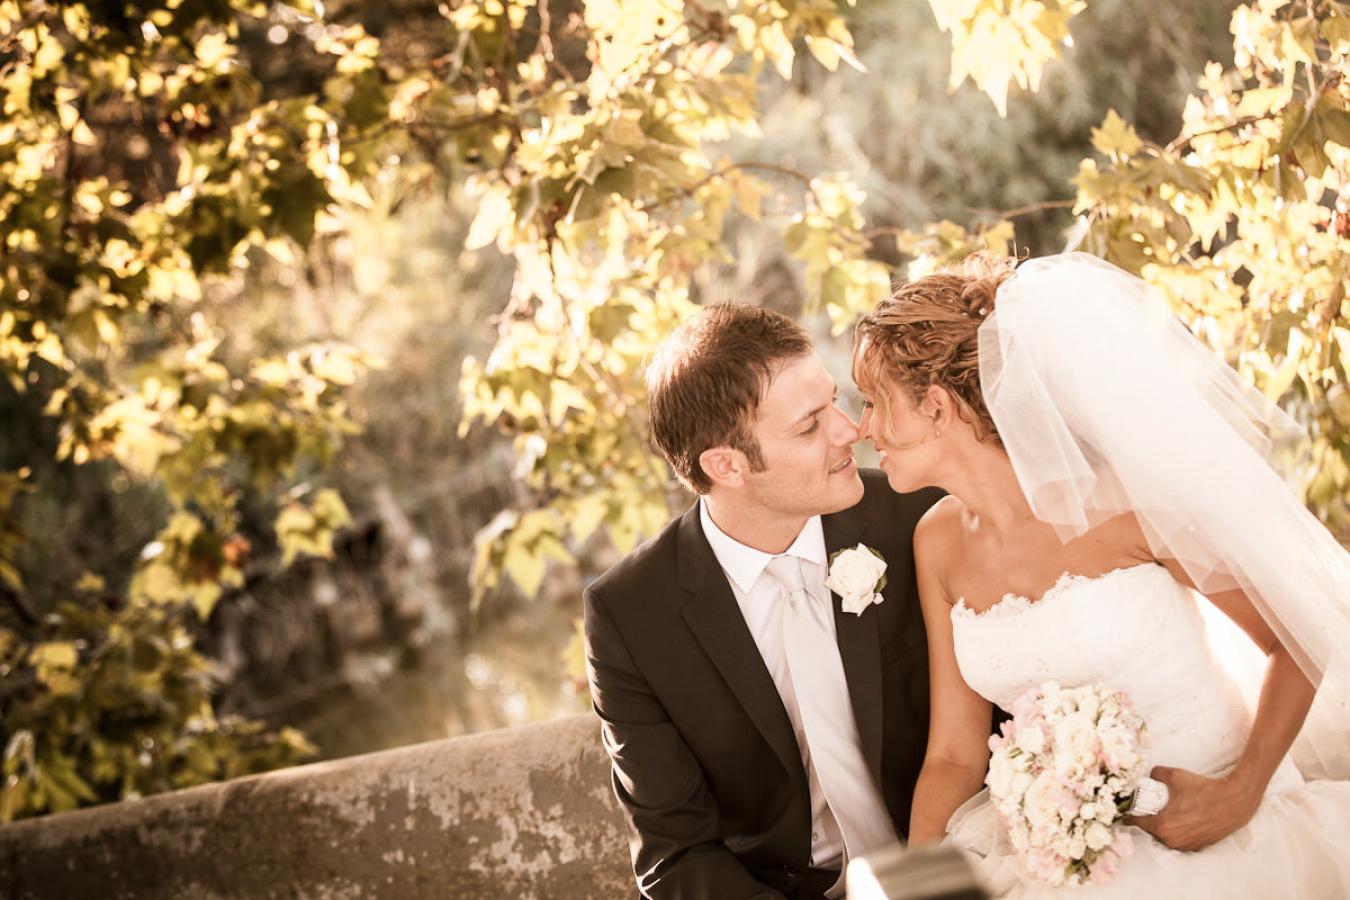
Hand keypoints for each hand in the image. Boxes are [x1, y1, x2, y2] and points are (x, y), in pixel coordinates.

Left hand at [1125, 765, 1260, 850]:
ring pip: (1164, 836)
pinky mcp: (1196, 846)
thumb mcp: (1174, 775)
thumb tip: (1149, 775)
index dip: (1129, 813)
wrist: (1233, 802)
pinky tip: (1179, 819)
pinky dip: (1176, 831)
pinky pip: (1178, 839)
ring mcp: (1185, 846)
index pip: (1135, 821)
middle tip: (1148, 806)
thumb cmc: (1203, 789)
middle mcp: (1171, 840)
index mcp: (1162, 826)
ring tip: (1165, 811)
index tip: (1126, 807)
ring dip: (1161, 826)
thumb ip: (1156, 774)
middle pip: (1149, 830)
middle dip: (1147, 818)